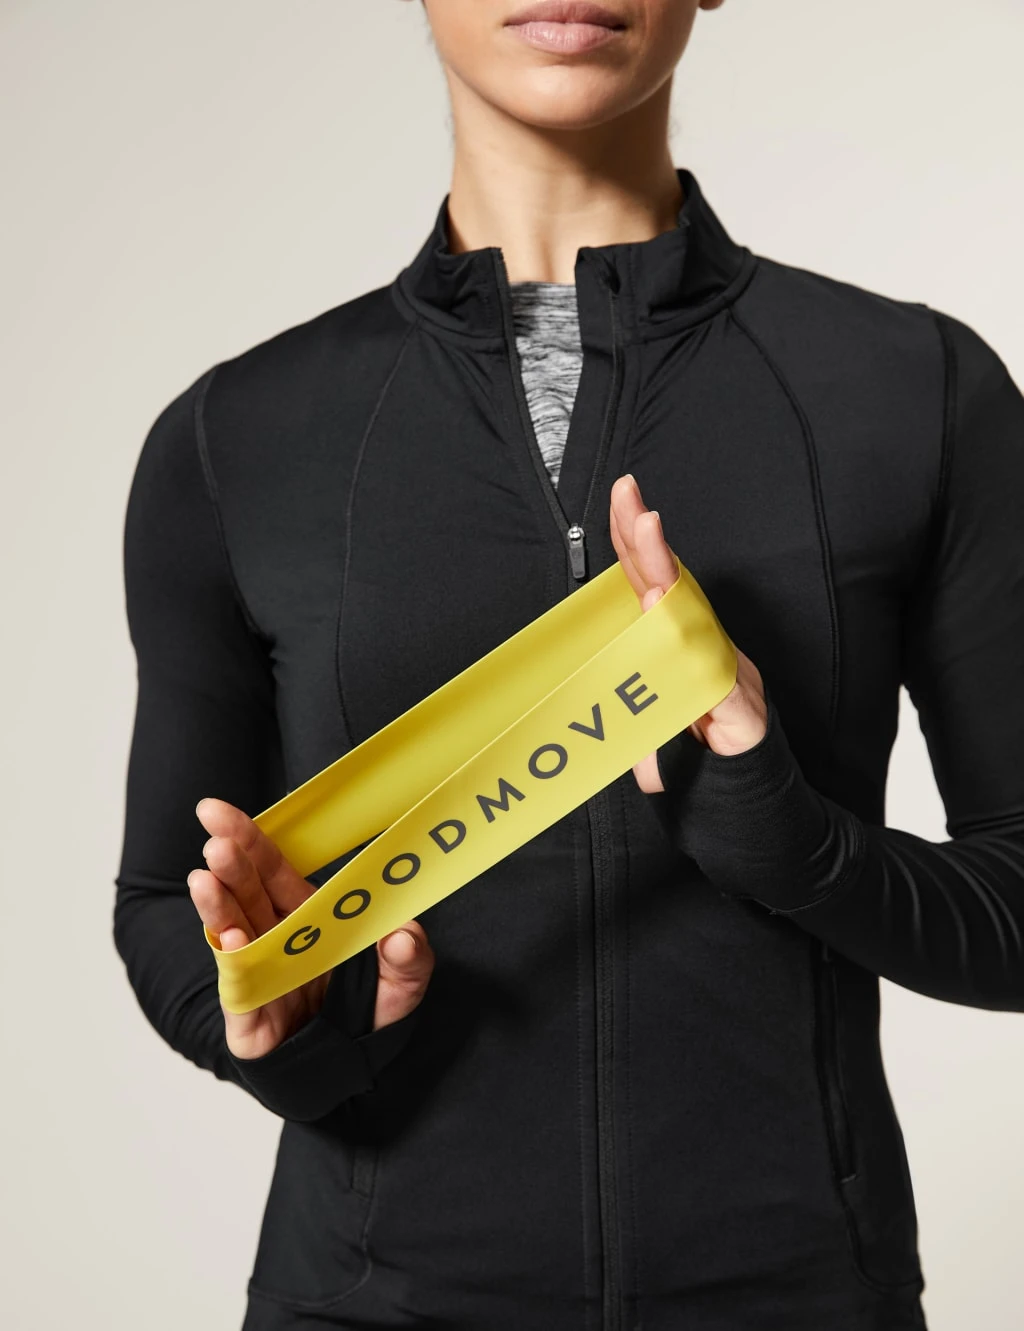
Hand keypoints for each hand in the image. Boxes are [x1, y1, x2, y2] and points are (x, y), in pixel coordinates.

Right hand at [187, 798, 434, 1059]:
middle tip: (216, 840)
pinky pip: (240, 980)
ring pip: (233, 928)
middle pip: (247, 891)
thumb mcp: (402, 983)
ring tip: (204, 879)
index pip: (272, 869)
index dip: (250, 840)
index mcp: (306, 914)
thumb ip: (411, 959)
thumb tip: (405, 935)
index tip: (220, 813)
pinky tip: (228, 935)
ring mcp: (259, 970)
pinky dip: (233, 957)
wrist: (345, 1072)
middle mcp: (275, 936)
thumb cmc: (367, 1014)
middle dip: (231, 864)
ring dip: (219, 904)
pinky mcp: (250, 1011)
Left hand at [608, 473, 767, 793]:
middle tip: (627, 493)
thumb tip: (590, 706)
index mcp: (675, 646)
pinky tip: (664, 604)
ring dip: (663, 570)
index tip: (621, 499)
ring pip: (688, 616)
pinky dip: (688, 641)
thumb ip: (623, 712)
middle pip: (666, 585)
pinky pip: (712, 671)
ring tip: (644, 526)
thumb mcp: (644, 732)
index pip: (649, 586)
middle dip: (643, 535)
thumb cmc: (701, 761)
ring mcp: (722, 675)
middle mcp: (699, 651)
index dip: (633, 543)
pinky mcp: (740, 708)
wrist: (751, 806)